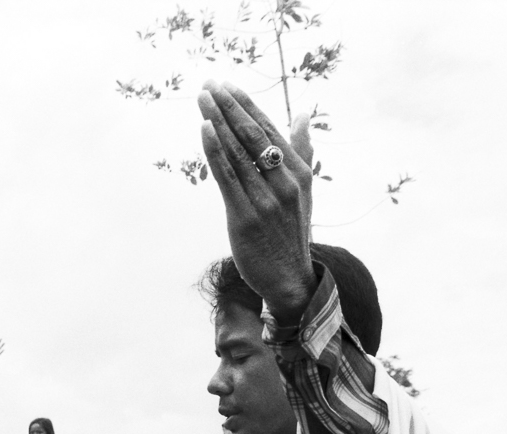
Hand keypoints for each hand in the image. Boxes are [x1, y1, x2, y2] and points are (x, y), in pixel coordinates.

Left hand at [197, 80, 314, 322]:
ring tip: (202, 98)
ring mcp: (266, 200)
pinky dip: (214, 151)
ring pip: (238, 152)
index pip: (270, 129)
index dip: (247, 105)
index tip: (227, 85)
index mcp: (300, 172)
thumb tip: (302, 116)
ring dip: (217, 121)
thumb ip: (302, 152)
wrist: (289, 278)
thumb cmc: (291, 232)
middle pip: (253, 135)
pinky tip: (204, 129)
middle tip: (209, 84)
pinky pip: (227, 177)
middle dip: (229, 106)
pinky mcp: (245, 217)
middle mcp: (285, 182)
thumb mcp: (304, 191)